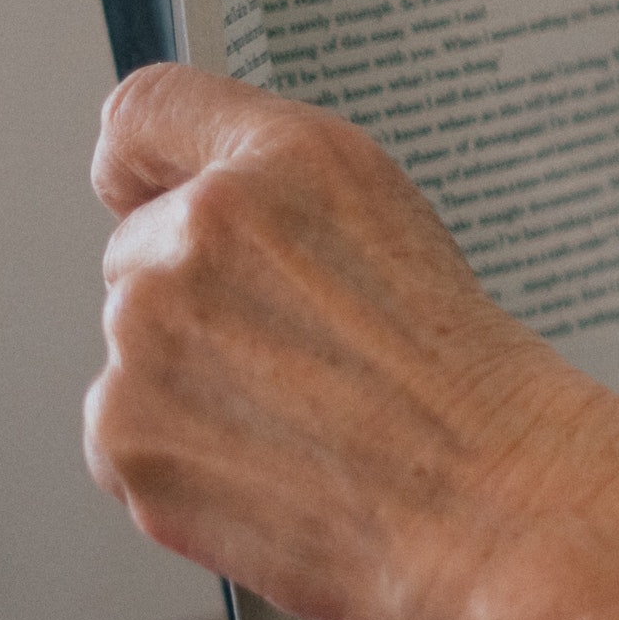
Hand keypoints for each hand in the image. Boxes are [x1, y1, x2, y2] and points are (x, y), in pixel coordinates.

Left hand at [86, 65, 618, 619]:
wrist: (495, 504)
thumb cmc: (470, 383)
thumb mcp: (403, 222)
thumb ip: (271, 191)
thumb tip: (172, 203)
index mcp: (280, 163)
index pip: (143, 114)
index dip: (148, 165)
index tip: (155, 194)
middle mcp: (195, 233)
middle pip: (137, 250)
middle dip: (197, 298)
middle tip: (299, 354)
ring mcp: (145, 336)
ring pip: (134, 348)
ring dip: (191, 382)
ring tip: (301, 418)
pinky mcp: (122, 434)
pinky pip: (124, 432)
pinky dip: (183, 455)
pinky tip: (270, 463)